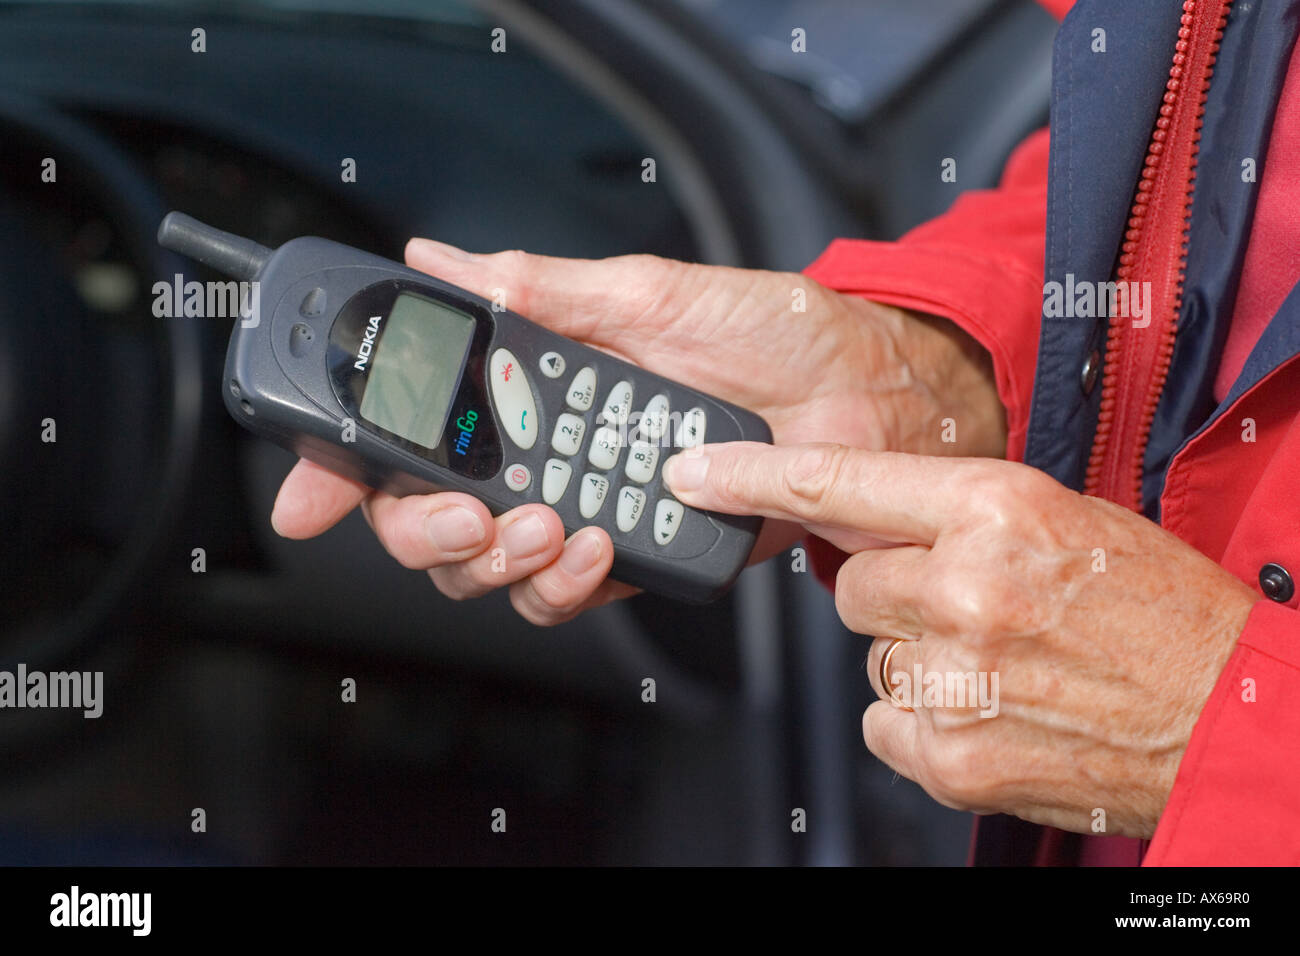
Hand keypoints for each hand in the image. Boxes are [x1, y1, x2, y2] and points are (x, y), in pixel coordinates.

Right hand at [272, 240, 1004, 624]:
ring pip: (484, 570)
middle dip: (420, 524)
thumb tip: (440, 259)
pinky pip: (563, 595)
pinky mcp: (628, 558)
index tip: (312, 486)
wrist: (861, 396)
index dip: (346, 461)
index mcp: (532, 384)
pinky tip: (593, 544)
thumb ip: (538, 288)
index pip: (413, 429)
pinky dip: (562, 582)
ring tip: (540, 524)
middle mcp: (543, 452)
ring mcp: (581, 508)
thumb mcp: (645, 293)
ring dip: (492, 558)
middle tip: (461, 507)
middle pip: (426, 516)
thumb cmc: (769, 333)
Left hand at [661, 441, 1258, 836]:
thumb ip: (955, 513)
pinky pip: (886, 719)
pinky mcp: (951, 750)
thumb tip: (864, 519)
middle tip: (968, 606)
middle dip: (894, 594)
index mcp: (996, 507)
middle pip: (850, 582)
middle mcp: (966, 584)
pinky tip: (991, 709)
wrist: (1226, 708)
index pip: (842, 480)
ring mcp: (957, 673)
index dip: (755, 474)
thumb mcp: (1060, 519)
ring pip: (871, 655)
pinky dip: (925, 719)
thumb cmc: (1153, 609)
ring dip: (919, 657)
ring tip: (1001, 661)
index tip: (695, 471)